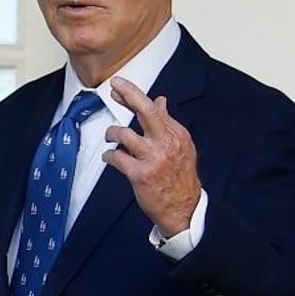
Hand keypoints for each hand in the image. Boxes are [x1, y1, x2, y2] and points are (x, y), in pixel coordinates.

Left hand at [102, 76, 201, 236]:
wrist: (184, 208)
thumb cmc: (180, 177)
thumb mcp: (181, 146)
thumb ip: (168, 123)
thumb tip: (160, 101)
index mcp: (177, 135)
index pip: (154, 109)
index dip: (134, 95)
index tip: (121, 88)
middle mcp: (166, 144)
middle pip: (147, 112)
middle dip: (129, 95)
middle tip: (115, 86)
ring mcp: (153, 159)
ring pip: (125, 134)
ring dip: (112, 133)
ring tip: (110, 136)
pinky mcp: (141, 175)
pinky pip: (118, 158)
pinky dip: (110, 155)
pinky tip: (109, 157)